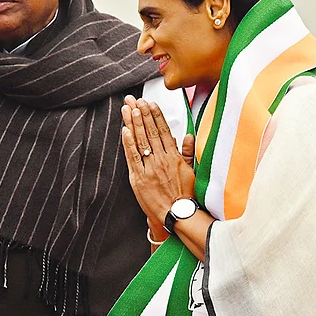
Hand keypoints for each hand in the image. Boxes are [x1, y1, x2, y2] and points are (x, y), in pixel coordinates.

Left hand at [121, 96, 195, 228]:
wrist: (177, 215)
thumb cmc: (185, 196)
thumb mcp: (191, 172)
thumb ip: (187, 152)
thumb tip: (187, 135)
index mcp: (174, 157)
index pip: (163, 131)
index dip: (156, 116)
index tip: (150, 104)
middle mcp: (162, 160)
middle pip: (150, 132)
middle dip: (142, 114)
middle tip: (135, 100)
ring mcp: (149, 168)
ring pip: (140, 141)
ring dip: (134, 123)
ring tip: (128, 108)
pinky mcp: (139, 178)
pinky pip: (132, 157)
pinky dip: (128, 143)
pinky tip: (125, 129)